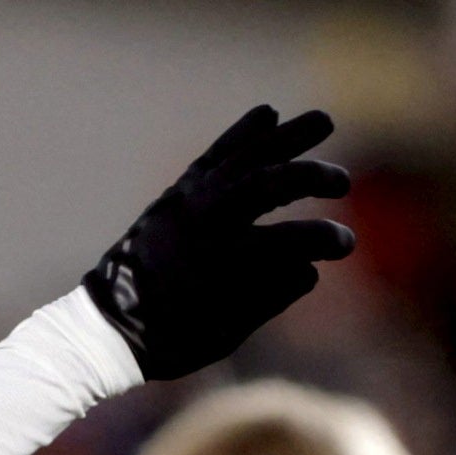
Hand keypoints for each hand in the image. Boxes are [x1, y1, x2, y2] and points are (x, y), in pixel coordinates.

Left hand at [84, 106, 351, 382]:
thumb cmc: (170, 339)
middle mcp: (205, 222)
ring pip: (244, 157)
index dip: (322, 239)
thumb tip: (309, 268)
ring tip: (323, 122)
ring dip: (286, 138)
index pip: (287, 241)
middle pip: (268, 184)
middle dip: (312, 177)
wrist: (108, 327)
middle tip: (343, 183)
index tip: (346, 244)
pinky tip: (269, 114)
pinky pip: (215, 155)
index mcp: (222, 263)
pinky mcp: (178, 193)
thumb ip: (269, 298)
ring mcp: (189, 202)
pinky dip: (243, 133)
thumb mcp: (226, 332)